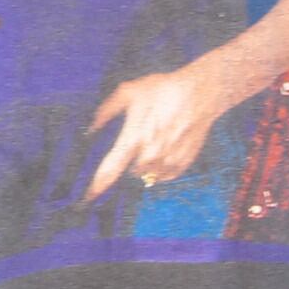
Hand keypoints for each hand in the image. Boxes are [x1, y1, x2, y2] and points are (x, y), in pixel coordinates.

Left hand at [80, 61, 233, 201]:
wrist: (199, 93)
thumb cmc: (165, 90)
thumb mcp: (129, 92)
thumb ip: (107, 111)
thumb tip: (92, 127)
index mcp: (133, 138)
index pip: (110, 170)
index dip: (97, 186)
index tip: (88, 197)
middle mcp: (149, 155)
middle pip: (130, 172)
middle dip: (132, 160)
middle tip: (143, 136)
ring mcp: (167, 161)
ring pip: (148, 174)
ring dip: (148, 163)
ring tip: (157, 138)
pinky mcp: (183, 163)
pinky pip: (166, 175)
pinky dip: (163, 167)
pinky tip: (168, 147)